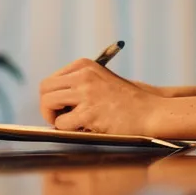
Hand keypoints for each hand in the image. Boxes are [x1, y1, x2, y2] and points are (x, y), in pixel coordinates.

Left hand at [38, 58, 163, 134]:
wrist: (150, 112)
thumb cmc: (127, 101)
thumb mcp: (101, 80)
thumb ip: (79, 84)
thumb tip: (50, 100)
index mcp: (84, 65)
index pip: (51, 80)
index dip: (52, 97)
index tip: (62, 108)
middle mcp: (83, 75)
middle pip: (45, 88)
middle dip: (47, 106)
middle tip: (58, 118)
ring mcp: (86, 93)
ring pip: (48, 103)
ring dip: (53, 117)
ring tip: (68, 124)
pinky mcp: (89, 112)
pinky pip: (62, 123)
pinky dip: (67, 129)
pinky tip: (82, 128)